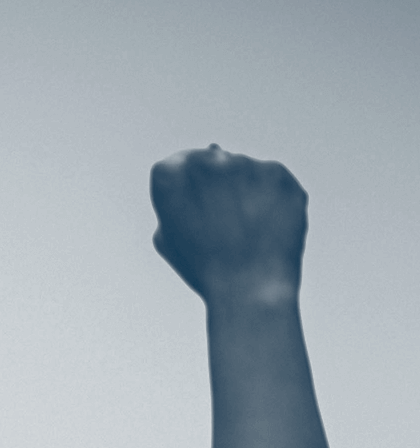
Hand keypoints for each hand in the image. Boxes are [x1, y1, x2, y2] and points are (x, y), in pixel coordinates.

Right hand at [150, 146, 306, 307]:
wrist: (248, 287)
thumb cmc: (204, 268)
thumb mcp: (168, 238)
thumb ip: (175, 202)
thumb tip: (197, 177)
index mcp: (171, 174)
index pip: (175, 166)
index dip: (183, 192)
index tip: (191, 216)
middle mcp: (209, 160)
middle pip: (212, 163)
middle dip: (216, 187)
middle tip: (220, 225)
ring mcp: (247, 163)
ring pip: (244, 172)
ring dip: (243, 194)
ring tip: (243, 232)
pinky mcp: (278, 172)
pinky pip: (272, 181)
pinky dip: (269, 200)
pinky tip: (263, 228)